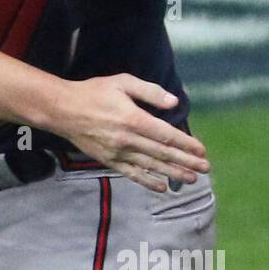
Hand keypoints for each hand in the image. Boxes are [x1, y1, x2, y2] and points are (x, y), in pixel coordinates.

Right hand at [54, 75, 208, 192]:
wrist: (63, 110)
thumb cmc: (94, 92)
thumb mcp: (123, 82)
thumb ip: (150, 92)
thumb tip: (174, 103)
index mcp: (133, 119)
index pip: (166, 135)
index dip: (186, 144)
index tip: (202, 151)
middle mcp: (127, 139)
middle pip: (162, 153)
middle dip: (186, 162)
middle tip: (205, 169)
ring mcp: (117, 152)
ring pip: (151, 166)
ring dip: (173, 173)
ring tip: (192, 180)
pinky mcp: (108, 160)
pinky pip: (131, 173)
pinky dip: (147, 181)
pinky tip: (161, 187)